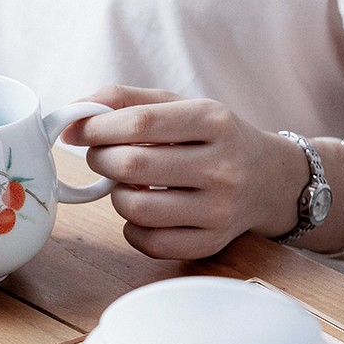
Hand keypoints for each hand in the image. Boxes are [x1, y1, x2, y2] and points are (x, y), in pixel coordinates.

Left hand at [61, 85, 303, 259]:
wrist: (271, 180)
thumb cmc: (212, 138)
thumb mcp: (179, 105)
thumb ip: (124, 100)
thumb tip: (73, 115)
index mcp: (213, 120)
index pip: (139, 123)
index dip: (96, 128)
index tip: (79, 130)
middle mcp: (222, 165)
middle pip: (132, 166)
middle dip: (100, 160)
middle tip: (101, 156)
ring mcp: (219, 209)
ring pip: (136, 208)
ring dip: (115, 195)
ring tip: (126, 184)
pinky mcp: (211, 241)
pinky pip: (150, 242)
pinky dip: (132, 228)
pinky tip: (142, 212)